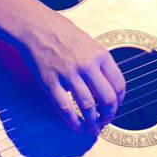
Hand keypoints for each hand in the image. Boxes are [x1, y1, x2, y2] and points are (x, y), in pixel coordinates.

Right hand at [15, 5, 125, 134]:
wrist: (36, 26)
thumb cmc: (62, 32)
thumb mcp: (89, 43)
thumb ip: (99, 63)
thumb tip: (107, 86)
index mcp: (100, 55)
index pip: (119, 84)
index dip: (119, 101)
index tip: (115, 107)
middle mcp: (87, 65)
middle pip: (106, 98)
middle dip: (109, 115)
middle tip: (106, 122)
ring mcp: (69, 74)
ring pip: (87, 106)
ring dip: (93, 122)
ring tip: (93, 129)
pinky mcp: (51, 82)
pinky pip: (65, 107)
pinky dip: (73, 121)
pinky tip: (77, 127)